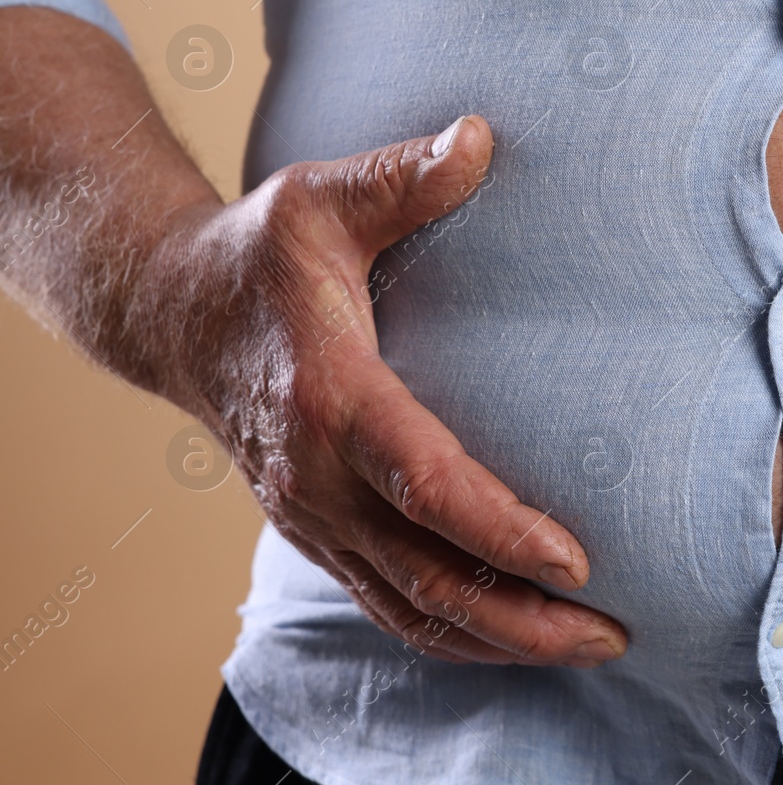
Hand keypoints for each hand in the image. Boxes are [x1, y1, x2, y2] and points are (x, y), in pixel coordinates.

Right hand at [131, 115, 626, 666]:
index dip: (500, 530)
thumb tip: (479, 136)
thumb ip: (400, 177)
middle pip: (426, 577)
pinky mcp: (316, 530)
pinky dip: (452, 634)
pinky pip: (386, 602)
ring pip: (408, 608)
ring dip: (498, 641)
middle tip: (611, 635)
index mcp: (331, 396)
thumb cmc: (259, 253)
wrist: (170, 312)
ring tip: (587, 648)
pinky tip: (513, 637)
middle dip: (522, 619)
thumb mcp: (320, 196)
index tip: (576, 559)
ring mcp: (312, 515)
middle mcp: (318, 476)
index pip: (425, 483)